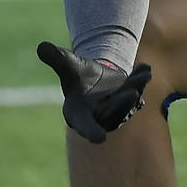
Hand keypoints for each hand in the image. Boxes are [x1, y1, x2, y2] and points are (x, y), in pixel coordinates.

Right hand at [37, 41, 151, 142]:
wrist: (97, 76)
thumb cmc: (78, 75)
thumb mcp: (68, 66)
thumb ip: (57, 59)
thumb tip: (41, 46)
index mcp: (79, 114)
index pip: (84, 126)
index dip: (91, 131)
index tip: (100, 139)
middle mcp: (99, 117)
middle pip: (111, 114)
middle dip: (121, 105)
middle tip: (131, 93)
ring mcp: (117, 112)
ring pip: (129, 105)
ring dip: (136, 90)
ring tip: (143, 76)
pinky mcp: (131, 103)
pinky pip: (139, 93)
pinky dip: (141, 82)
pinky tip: (145, 69)